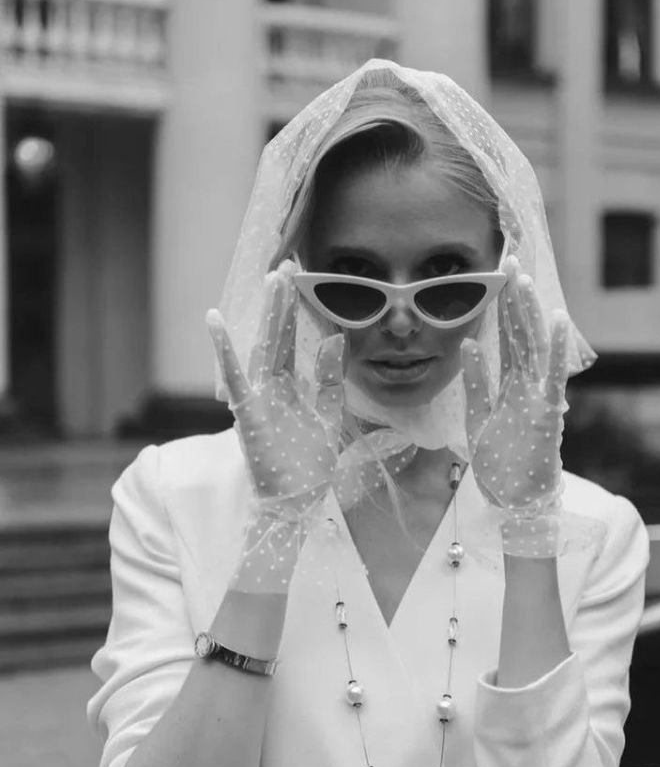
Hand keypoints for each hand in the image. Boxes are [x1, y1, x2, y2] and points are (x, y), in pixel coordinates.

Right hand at [207, 263, 344, 520]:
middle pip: (277, 336)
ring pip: (262, 349)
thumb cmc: (308, 464)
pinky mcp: (249, 415)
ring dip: (267, 316)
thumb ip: (331, 379)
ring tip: (270, 281)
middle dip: (281, 301)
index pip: (292, 339)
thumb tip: (338, 339)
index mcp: (289, 386)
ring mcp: (258, 398)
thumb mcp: (328, 415)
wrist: (296, 502)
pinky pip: (236, 379)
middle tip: (286, 264)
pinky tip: (215, 322)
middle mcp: (271, 387)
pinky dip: (225, 351)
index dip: (295, 309)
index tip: (298, 277)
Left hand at [460, 258, 569, 520]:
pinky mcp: (546, 413)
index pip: (506, 338)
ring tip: (525, 281)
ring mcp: (538, 397)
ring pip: (534, 347)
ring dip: (530, 314)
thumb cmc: (501, 463)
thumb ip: (476, 382)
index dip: (502, 307)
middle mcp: (526, 385)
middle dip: (515, 299)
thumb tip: (467, 344)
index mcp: (509, 385)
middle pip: (520, 334)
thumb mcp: (477, 418)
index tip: (498, 275)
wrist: (516, 502)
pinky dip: (555, 348)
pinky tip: (558, 320)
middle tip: (510, 261)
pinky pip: (551, 376)